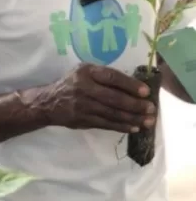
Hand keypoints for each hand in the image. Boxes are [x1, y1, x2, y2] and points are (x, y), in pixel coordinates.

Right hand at [41, 63, 155, 132]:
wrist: (49, 103)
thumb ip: (103, 76)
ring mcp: (84, 106)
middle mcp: (84, 88)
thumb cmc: (71, 84)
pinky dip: (121, 126)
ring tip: (147, 121)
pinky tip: (133, 128)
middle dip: (135, 105)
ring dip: (132, 118)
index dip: (130, 85)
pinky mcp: (84, 120)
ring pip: (112, 113)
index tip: (146, 91)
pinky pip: (106, 124)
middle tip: (151, 109)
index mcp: (86, 72)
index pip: (112, 77)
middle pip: (114, 98)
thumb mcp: (83, 72)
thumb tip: (132, 85)